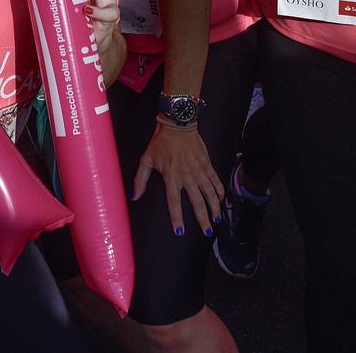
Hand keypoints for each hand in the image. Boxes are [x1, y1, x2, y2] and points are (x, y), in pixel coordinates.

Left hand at [133, 122, 222, 236]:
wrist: (178, 123)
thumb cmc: (161, 142)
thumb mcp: (146, 159)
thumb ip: (140, 179)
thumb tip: (135, 196)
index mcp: (171, 176)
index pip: (174, 202)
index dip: (177, 218)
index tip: (180, 232)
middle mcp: (187, 174)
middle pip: (197, 202)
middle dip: (202, 219)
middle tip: (206, 232)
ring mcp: (199, 169)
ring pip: (210, 193)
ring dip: (214, 208)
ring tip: (216, 220)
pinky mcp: (207, 163)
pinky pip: (215, 179)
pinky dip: (219, 190)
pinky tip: (221, 200)